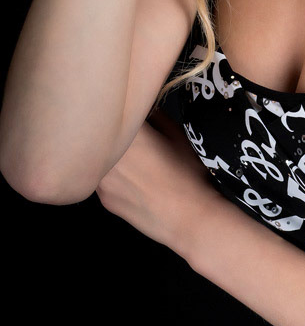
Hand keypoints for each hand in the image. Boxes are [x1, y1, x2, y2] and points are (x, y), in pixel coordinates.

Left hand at [96, 119, 219, 259]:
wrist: (187, 217)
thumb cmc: (187, 173)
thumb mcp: (177, 135)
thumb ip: (156, 116)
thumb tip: (145, 108)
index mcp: (126, 133)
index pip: (114, 112)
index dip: (123, 111)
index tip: (131, 112)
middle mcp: (107, 154)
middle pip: (100, 136)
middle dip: (114, 133)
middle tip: (135, 137)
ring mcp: (101, 179)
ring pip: (97, 159)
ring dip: (109, 154)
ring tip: (135, 160)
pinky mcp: (103, 199)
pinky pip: (102, 179)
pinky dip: (113, 176)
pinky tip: (134, 181)